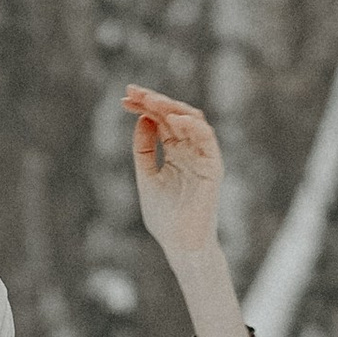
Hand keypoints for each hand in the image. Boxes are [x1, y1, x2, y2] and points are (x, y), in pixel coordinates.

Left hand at [123, 84, 223, 256]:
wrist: (180, 245)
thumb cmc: (166, 218)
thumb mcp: (146, 178)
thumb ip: (144, 150)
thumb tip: (142, 119)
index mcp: (175, 153)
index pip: (160, 121)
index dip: (144, 107)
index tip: (125, 98)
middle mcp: (190, 150)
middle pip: (174, 115)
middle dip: (153, 100)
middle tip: (133, 91)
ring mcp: (202, 157)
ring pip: (191, 120)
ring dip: (170, 107)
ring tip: (150, 100)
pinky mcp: (213, 166)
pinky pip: (206, 139)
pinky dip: (191, 125)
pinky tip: (172, 118)